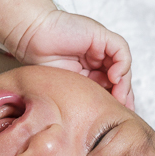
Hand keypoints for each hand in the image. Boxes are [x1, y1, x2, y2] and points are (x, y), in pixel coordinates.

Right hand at [14, 10, 133, 108]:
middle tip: (123, 109)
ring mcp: (100, 48)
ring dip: (124, 83)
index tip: (116, 118)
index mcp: (88, 71)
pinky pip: (121, 51)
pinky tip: (113, 77)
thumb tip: (97, 111)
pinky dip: (122, 65)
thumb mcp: (64, 86)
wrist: (30, 37)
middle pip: (120, 78)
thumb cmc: (39, 59)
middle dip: (124, 95)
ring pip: (123, 67)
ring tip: (118, 97)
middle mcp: (96, 59)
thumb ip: (82, 94)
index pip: (110, 88)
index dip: (115, 102)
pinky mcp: (102, 37)